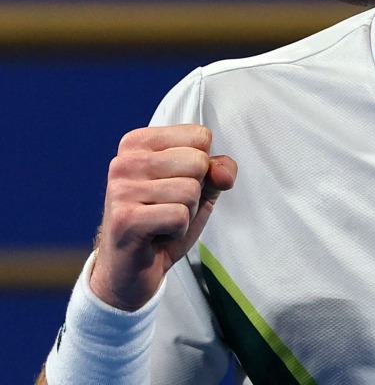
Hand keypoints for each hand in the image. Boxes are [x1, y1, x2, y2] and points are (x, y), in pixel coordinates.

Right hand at [89, 125, 236, 310]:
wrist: (132, 269)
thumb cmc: (163, 221)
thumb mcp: (200, 187)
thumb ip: (219, 170)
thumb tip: (223, 172)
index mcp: (139, 143)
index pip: (200, 136)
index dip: (202, 167)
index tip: (175, 185)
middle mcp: (124, 161)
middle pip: (197, 162)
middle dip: (195, 191)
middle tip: (168, 207)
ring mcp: (120, 190)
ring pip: (190, 190)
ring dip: (186, 213)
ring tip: (162, 221)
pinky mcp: (124, 219)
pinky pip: (179, 216)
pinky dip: (177, 230)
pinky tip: (157, 235)